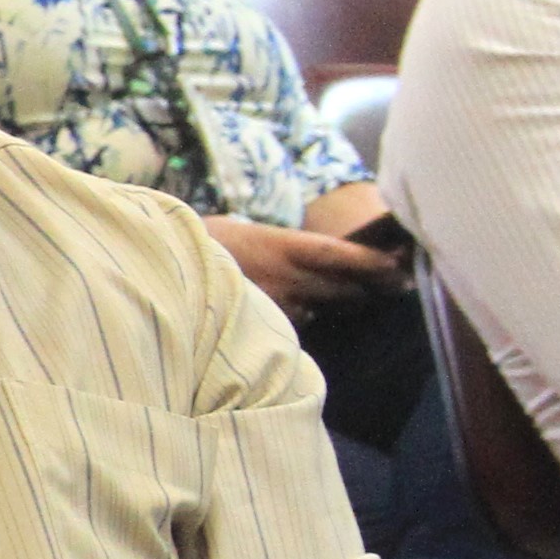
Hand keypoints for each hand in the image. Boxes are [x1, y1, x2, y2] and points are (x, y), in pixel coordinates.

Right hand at [208, 215, 400, 311]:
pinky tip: (297, 312)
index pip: (343, 256)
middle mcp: (285, 279)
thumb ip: (283, 247)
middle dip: (367, 288)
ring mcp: (273, 306)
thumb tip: (318, 256)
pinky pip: (291, 326)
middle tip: (393, 286)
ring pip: (318, 310)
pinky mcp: (260, 326)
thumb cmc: (200, 242)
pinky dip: (299, 319)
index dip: (374, 263)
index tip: (400, 265)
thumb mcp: (245, 232)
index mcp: (284, 246)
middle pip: (343, 289)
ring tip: (349, 298)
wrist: (159, 266)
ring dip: (332, 305)